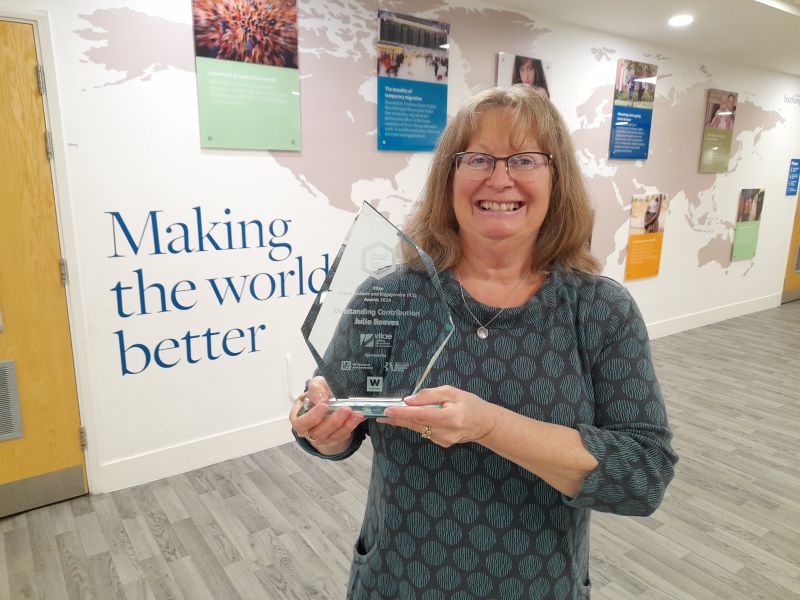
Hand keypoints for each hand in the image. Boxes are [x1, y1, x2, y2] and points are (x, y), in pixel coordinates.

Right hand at [289, 376, 364, 454]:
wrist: (328, 402)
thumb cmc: (319, 394)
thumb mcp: (316, 386)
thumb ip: (316, 389)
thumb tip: (322, 399)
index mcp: (299, 418)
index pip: (301, 423)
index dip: (312, 416)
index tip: (324, 405)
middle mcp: (309, 431)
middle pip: (319, 432)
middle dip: (333, 421)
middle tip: (345, 409)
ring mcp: (324, 437)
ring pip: (334, 436)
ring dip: (347, 425)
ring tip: (357, 414)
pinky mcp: (336, 439)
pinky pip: (344, 435)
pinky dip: (353, 425)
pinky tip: (360, 417)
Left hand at [377, 385, 496, 447]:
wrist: (485, 424)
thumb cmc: (470, 404)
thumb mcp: (452, 392)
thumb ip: (430, 395)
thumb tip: (409, 400)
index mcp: (449, 417)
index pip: (420, 415)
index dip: (402, 413)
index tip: (388, 410)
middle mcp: (444, 432)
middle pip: (415, 424)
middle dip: (396, 418)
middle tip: (378, 414)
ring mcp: (442, 440)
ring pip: (418, 428)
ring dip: (404, 421)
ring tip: (388, 415)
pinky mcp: (441, 443)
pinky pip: (424, 431)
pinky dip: (417, 424)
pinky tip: (411, 418)